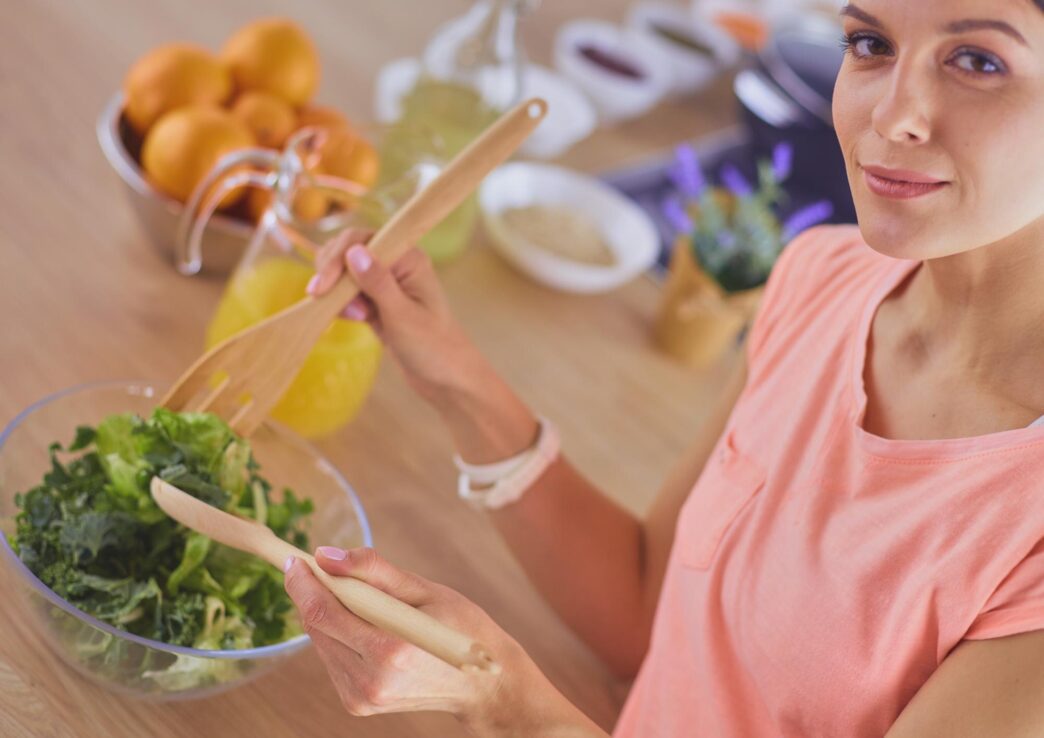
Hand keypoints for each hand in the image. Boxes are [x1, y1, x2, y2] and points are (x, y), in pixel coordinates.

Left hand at [283, 546, 605, 735]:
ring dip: (324, 611)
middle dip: (310, 591)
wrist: (483, 683)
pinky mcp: (358, 703)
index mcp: (391, 652)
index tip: (294, 557)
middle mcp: (371, 681)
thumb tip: (328, 555)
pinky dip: (337, 633)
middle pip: (317, 627)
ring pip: (321, 642)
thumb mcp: (424, 591)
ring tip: (346, 591)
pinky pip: (332, 657)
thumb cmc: (462, 628)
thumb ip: (373, 571)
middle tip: (315, 564)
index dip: (304, 582)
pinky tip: (359, 622)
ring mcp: (362, 697)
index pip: (325, 613)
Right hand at [308, 229, 539, 462]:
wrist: (447, 379)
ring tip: (355, 316)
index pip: (361, 239)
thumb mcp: (402, 316)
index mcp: (409, 258)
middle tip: (328, 302)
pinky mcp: (377, 302)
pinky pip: (349, 293)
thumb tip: (354, 251)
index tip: (322, 288)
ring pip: (345, 273)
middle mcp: (397, 264)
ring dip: (338, 292)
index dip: (337, 258)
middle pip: (348, 251)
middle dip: (334, 275)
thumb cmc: (433, 348)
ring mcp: (386, 283)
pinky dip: (343, 304)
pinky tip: (354, 319)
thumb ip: (377, 283)